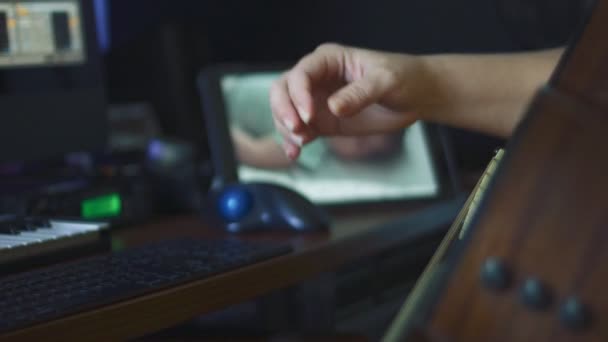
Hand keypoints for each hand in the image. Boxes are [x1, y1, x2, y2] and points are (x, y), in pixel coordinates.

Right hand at [270, 43, 432, 159]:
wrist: (416, 96)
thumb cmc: (403, 78)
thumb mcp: (386, 81)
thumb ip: (360, 93)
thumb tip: (334, 107)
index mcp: (329, 59)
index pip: (301, 74)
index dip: (299, 94)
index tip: (309, 115)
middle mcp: (317, 78)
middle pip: (283, 90)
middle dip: (283, 110)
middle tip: (298, 130)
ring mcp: (317, 101)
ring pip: (285, 112)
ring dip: (287, 129)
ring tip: (302, 144)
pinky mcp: (323, 122)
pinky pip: (299, 131)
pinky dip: (292, 142)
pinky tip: (295, 153)